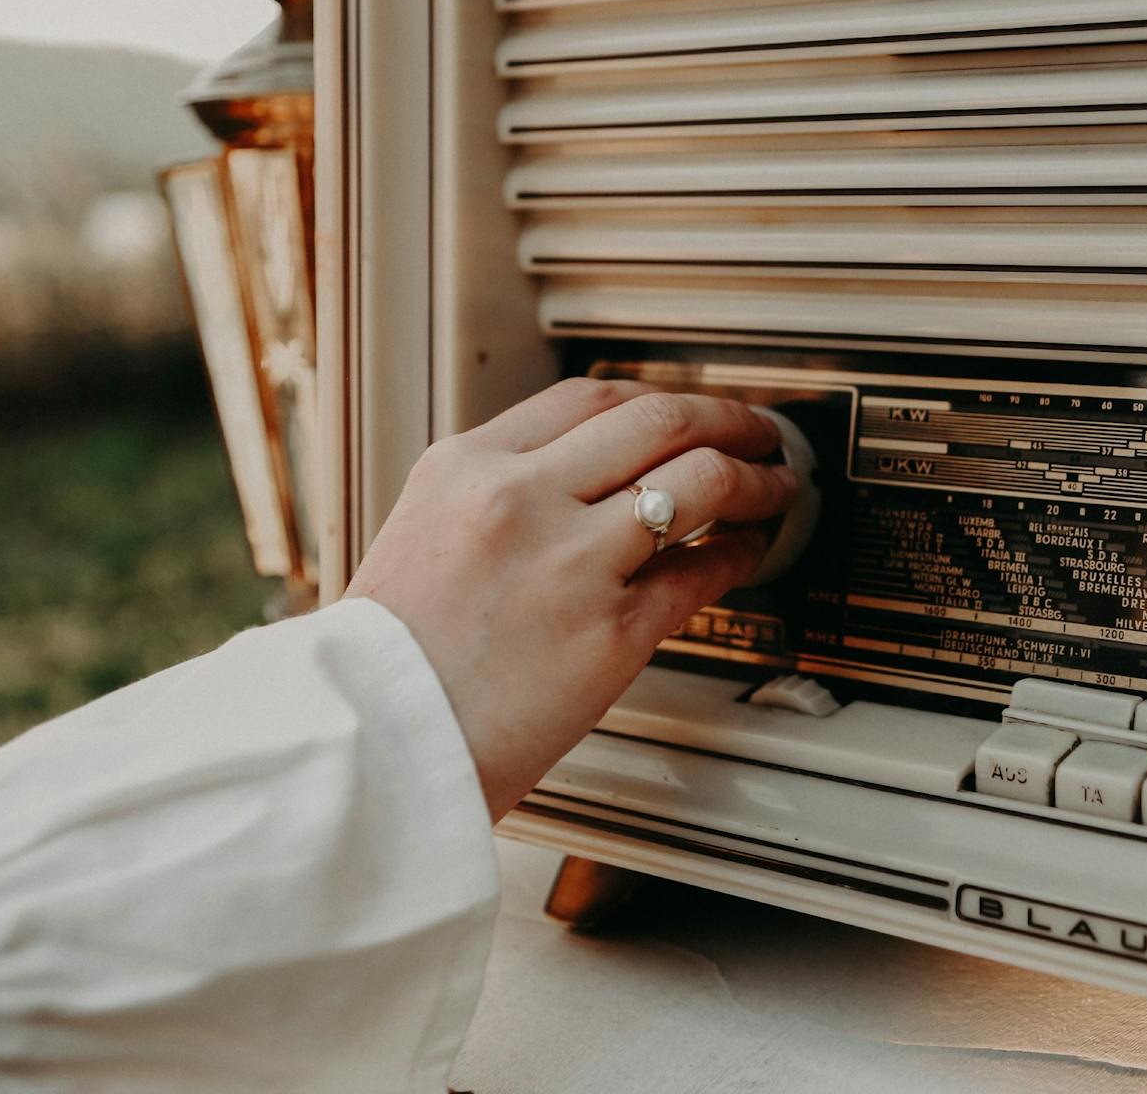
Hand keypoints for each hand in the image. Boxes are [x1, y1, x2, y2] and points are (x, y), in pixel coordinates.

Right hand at [345, 379, 796, 819]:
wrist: (370, 749)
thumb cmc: (391, 663)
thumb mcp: (422, 537)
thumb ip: (496, 498)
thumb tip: (581, 480)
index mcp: (466, 466)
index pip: (588, 398)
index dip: (657, 400)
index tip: (686, 413)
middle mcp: (519, 497)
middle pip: (658, 419)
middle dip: (726, 419)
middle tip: (758, 432)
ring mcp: (569, 560)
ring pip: (700, 480)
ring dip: (755, 478)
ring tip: (775, 485)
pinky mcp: (610, 632)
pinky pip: (701, 573)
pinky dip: (740, 554)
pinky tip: (749, 551)